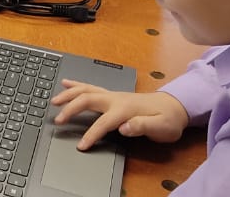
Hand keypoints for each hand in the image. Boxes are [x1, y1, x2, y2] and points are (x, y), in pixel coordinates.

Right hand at [50, 79, 188, 150]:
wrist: (175, 106)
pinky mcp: (112, 96)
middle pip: (88, 99)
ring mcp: (113, 95)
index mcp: (126, 109)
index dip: (91, 134)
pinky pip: (90, 87)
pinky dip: (76, 85)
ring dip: (69, 94)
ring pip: (86, 90)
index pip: (104, 122)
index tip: (81, 146)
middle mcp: (116, 99)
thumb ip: (142, 126)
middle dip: (71, 108)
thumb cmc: (168, 119)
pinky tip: (65, 83)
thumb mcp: (161, 127)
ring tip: (54, 100)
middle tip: (58, 120)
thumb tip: (124, 127)